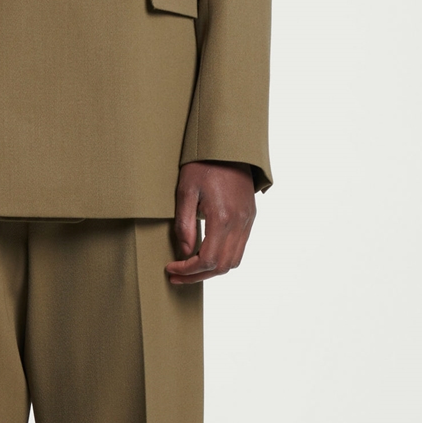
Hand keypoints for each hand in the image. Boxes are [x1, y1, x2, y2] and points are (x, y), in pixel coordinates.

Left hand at [167, 160, 255, 282]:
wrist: (229, 147)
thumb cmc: (204, 165)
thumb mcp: (185, 192)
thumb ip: (185, 225)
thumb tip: (184, 252)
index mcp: (222, 218)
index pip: (207, 260)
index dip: (188, 270)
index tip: (171, 268)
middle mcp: (239, 223)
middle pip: (222, 266)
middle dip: (197, 275)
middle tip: (177, 275)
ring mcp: (247, 221)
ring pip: (234, 261)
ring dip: (212, 270)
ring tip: (190, 269)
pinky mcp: (250, 217)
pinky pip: (240, 248)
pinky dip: (223, 258)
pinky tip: (206, 254)